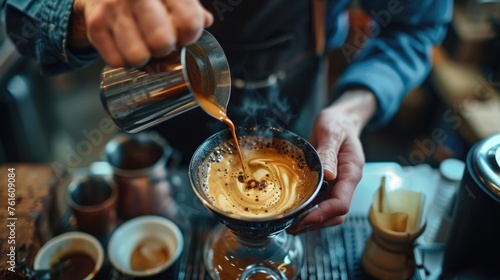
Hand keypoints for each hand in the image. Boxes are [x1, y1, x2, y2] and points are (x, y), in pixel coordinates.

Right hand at [69, 0, 212, 66]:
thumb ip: (190, 7)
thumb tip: (206, 21)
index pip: (189, 21)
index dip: (191, 36)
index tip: (185, 35)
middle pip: (162, 41)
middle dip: (166, 49)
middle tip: (162, 42)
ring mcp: (113, 8)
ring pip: (138, 56)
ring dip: (145, 58)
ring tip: (143, 45)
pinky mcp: (95, 24)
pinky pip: (117, 61)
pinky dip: (125, 60)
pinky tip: (127, 46)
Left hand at [287, 89, 376, 234]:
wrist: (340, 120)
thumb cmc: (338, 123)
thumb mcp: (332, 131)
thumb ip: (329, 151)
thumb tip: (328, 174)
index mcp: (351, 172)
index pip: (341, 203)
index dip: (323, 214)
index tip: (304, 219)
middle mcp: (346, 182)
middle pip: (335, 214)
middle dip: (315, 223)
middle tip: (292, 227)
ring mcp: (337, 184)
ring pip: (327, 211)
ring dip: (310, 221)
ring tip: (290, 224)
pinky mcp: (328, 184)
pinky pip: (320, 202)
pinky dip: (308, 210)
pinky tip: (293, 212)